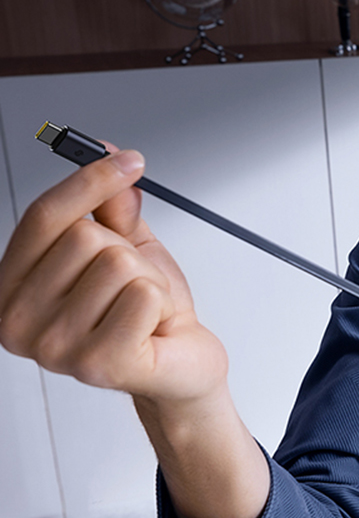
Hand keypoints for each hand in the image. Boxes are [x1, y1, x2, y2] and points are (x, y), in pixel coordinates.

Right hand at [0, 147, 227, 405]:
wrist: (182, 366)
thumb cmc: (148, 314)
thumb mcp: (127, 248)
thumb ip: (110, 206)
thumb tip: (102, 151)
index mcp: (12, 288)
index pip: (42, 217)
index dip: (87, 180)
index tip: (129, 160)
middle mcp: (19, 323)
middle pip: (85, 237)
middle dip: (128, 253)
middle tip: (134, 287)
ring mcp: (55, 349)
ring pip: (119, 264)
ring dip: (149, 281)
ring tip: (144, 311)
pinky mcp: (99, 365)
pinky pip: (144, 295)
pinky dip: (163, 304)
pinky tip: (153, 328)